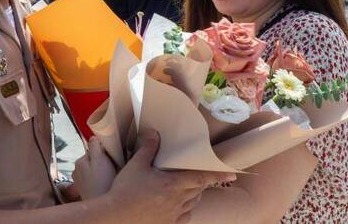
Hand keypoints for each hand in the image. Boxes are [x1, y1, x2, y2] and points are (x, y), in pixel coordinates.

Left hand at [73, 137, 116, 199]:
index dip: (103, 151)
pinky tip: (103, 183)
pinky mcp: (84, 190)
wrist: (102, 204)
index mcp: (79, 161)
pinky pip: (92, 179)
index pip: (92, 149)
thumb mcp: (100, 160)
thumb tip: (93, 137)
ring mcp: (80, 181)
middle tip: (111, 166)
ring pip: (92, 169)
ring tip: (108, 175)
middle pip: (92, 159)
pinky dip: (98, 179)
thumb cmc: (103, 182)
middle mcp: (76, 171)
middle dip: (101, 161)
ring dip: (99, 170)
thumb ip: (95, 146)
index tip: (110, 156)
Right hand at [106, 130, 235, 223]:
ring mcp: (173, 216)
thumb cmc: (125, 192)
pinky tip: (179, 208)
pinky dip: (186, 211)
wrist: (114, 218)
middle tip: (204, 178)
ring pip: (192, 204)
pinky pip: (184, 218)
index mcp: (173, 184)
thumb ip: (148, 148)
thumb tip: (155, 132)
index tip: (232, 174)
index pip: (202, 177)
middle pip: (198, 190)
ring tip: (189, 189)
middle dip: (203, 183)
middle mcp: (178, 201)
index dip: (218, 174)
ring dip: (194, 195)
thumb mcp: (136, 165)